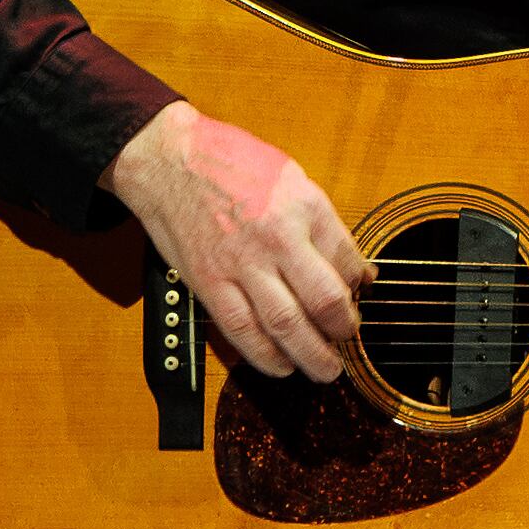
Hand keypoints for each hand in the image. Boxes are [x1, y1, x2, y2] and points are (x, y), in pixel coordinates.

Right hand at [102, 101, 374, 381]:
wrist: (169, 160)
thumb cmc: (232, 164)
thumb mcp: (292, 177)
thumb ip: (323, 224)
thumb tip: (356, 268)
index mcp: (303, 205)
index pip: (347, 260)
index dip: (360, 286)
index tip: (359, 297)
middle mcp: (276, 236)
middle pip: (323, 299)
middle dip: (342, 330)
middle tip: (348, 341)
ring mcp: (240, 263)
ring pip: (285, 324)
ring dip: (311, 354)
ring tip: (325, 368)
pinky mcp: (209, 282)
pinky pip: (241, 329)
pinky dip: (265, 356)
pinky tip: (281, 366)